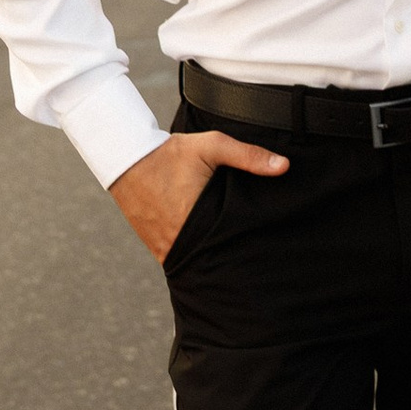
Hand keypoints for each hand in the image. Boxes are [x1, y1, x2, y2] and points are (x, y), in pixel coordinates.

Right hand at [109, 125, 288, 260]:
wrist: (125, 157)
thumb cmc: (170, 153)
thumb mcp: (211, 147)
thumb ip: (248, 156)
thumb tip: (284, 166)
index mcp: (196, 221)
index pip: (230, 246)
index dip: (247, 249)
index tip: (263, 250)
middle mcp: (179, 241)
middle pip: (215, 259)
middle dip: (231, 257)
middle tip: (254, 256)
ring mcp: (164, 247)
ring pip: (197, 262)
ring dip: (212, 258)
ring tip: (233, 256)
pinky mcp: (155, 247)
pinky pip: (181, 258)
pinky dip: (194, 256)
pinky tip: (208, 252)